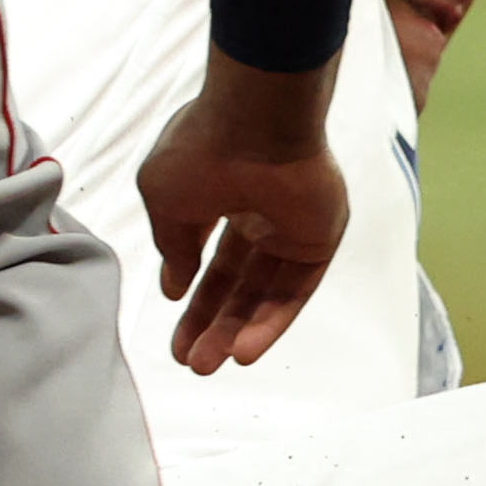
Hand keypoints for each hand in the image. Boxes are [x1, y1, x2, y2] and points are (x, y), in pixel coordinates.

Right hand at [138, 53, 348, 371]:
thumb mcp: (166, 202)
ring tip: (209, 364)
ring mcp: (291, 227)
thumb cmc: (204, 147)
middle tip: (191, 360)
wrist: (257, 121)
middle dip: (212, 321)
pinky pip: (295, 290)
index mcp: (220, 194)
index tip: (173, 318)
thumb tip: (174, 287)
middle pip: (237, 281)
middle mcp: (258, 212)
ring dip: (237, 330)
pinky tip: (244, 352)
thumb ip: (174, 248)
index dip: (191, 292)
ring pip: (264, 291)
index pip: (208, 254)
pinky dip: (270, 322)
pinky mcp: (319, 239)